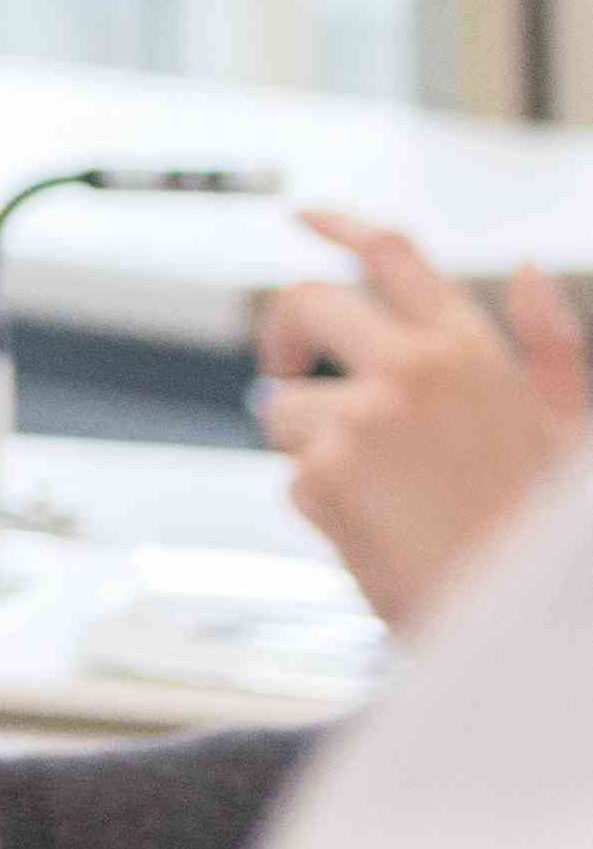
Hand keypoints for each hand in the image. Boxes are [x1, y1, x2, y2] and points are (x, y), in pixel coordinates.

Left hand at [257, 207, 590, 631]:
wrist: (528, 629)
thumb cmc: (543, 533)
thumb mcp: (573, 431)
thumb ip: (552, 348)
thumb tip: (526, 274)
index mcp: (471, 351)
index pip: (394, 255)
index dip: (339, 227)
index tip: (302, 219)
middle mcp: (411, 370)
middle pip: (308, 303)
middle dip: (288, 333)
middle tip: (288, 365)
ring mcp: (359, 419)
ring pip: (284, 406)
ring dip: (312, 447)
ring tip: (384, 499)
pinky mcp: (321, 474)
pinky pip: (291, 474)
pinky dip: (321, 505)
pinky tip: (377, 532)